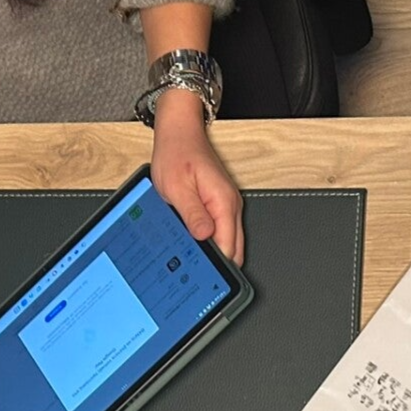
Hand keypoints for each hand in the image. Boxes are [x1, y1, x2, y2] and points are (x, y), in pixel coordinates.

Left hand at [150, 89, 244, 265]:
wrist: (180, 132)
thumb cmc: (176, 154)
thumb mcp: (177, 187)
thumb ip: (192, 214)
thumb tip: (203, 238)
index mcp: (223, 203)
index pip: (228, 248)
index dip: (216, 267)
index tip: (202, 278)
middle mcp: (231, 207)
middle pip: (233, 250)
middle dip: (216, 264)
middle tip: (194, 275)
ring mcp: (227, 207)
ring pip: (228, 243)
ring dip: (212, 253)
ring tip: (192, 261)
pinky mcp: (220, 207)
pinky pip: (221, 232)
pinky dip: (211, 242)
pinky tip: (194, 245)